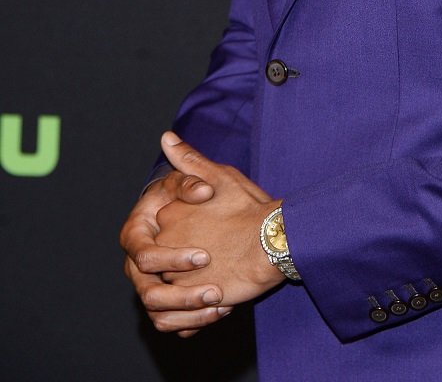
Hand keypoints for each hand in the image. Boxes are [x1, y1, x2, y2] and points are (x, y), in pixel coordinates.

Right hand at [120, 141, 229, 336]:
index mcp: (142, 229)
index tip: (204, 256)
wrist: (238, 222)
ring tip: (221, 303)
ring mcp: (155, 281)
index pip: (141, 252)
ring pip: (159, 311)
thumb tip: (168, 138)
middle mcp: (142, 260)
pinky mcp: (172, 300)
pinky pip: (172, 323)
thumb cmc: (218, 196)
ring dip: (189, 311)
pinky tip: (221, 310)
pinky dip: (193, 322)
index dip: (169, 257)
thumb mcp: (210, 178)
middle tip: (215, 288)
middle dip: (182, 292)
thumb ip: (189, 166)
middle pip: (147, 289)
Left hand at [156, 132, 284, 308]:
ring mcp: (176, 272)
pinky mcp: (190, 297)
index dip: (193, 228)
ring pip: (176, 281)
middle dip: (189, 256)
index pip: (170, 226)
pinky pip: (185, 305)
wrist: (274, 241)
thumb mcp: (221, 176)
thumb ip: (189, 160)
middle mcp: (166, 243)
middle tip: (221, 250)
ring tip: (223, 272)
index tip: (215, 228)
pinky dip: (200, 302)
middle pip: (169, 254)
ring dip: (193, 280)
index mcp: (170, 213)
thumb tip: (165, 137)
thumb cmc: (251, 207)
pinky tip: (222, 291)